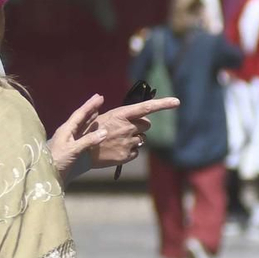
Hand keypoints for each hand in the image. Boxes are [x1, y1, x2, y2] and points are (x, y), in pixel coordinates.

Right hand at [50, 94, 179, 173]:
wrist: (81, 152)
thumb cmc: (92, 131)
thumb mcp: (106, 117)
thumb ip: (125, 117)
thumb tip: (144, 117)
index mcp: (121, 115)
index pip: (147, 108)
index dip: (163, 104)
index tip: (177, 102)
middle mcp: (127, 127)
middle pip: (146, 125)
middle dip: (140, 126)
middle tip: (124, 130)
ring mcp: (128, 142)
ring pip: (141, 139)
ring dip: (133, 139)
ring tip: (116, 141)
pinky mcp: (127, 155)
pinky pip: (136, 151)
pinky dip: (129, 150)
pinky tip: (116, 150)